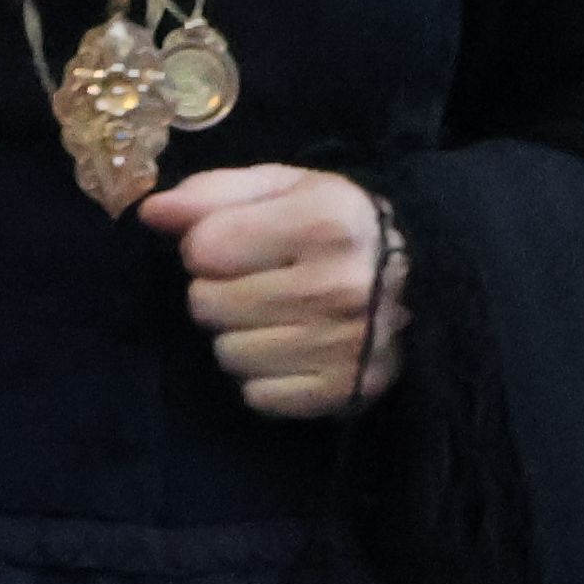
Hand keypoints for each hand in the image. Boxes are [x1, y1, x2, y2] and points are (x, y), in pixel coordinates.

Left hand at [140, 162, 401, 418]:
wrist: (431, 281)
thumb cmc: (343, 227)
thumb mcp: (287, 188)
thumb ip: (214, 193)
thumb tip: (152, 212)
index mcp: (325, 223)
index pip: (202, 249)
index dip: (209, 244)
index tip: (242, 244)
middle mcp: (339, 287)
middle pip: (207, 304)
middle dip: (221, 291)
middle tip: (262, 282)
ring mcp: (346, 346)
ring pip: (227, 353)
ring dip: (241, 336)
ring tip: (281, 316)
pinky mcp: (346, 392)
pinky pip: (257, 396)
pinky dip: (266, 377)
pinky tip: (296, 350)